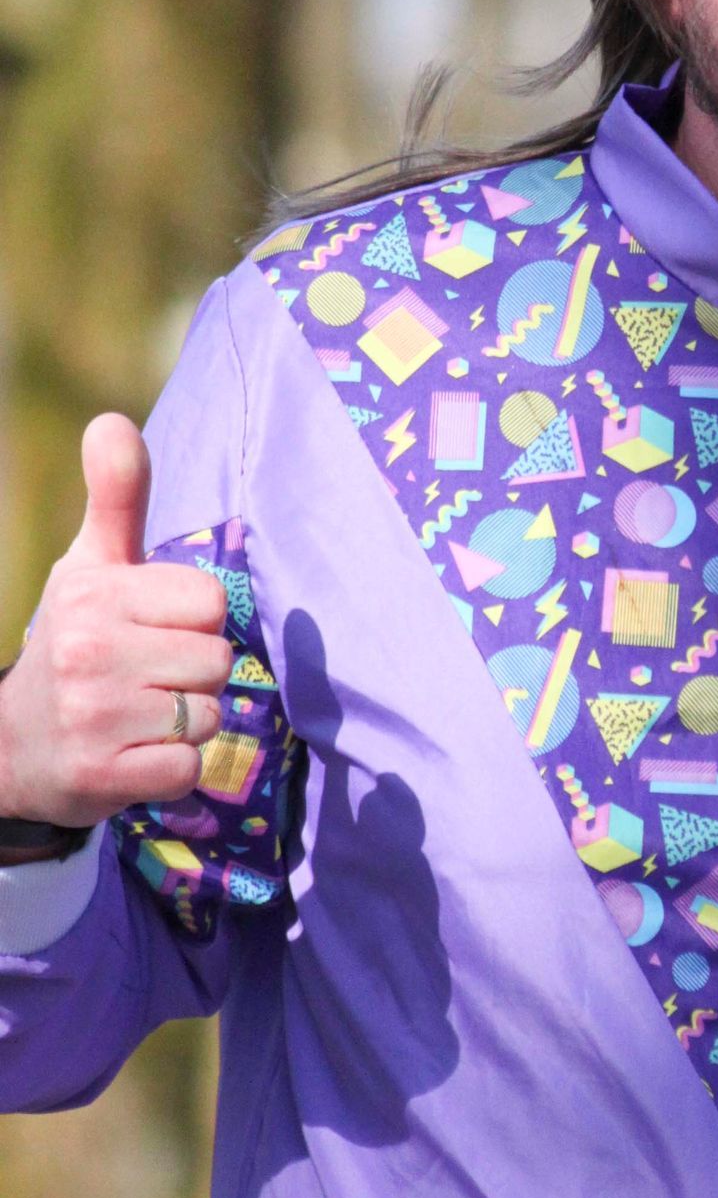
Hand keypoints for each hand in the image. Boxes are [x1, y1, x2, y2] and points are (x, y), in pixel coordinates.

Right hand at [0, 415, 231, 833]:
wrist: (11, 747)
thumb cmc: (75, 642)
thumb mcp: (90, 567)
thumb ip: (115, 497)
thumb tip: (112, 419)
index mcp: (92, 592)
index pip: (210, 600)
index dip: (192, 619)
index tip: (151, 628)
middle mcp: (87, 650)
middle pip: (216, 659)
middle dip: (192, 673)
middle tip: (144, 678)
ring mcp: (92, 718)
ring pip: (208, 715)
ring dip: (185, 723)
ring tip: (138, 716)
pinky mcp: (101, 778)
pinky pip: (187, 769)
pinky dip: (171, 770)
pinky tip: (133, 756)